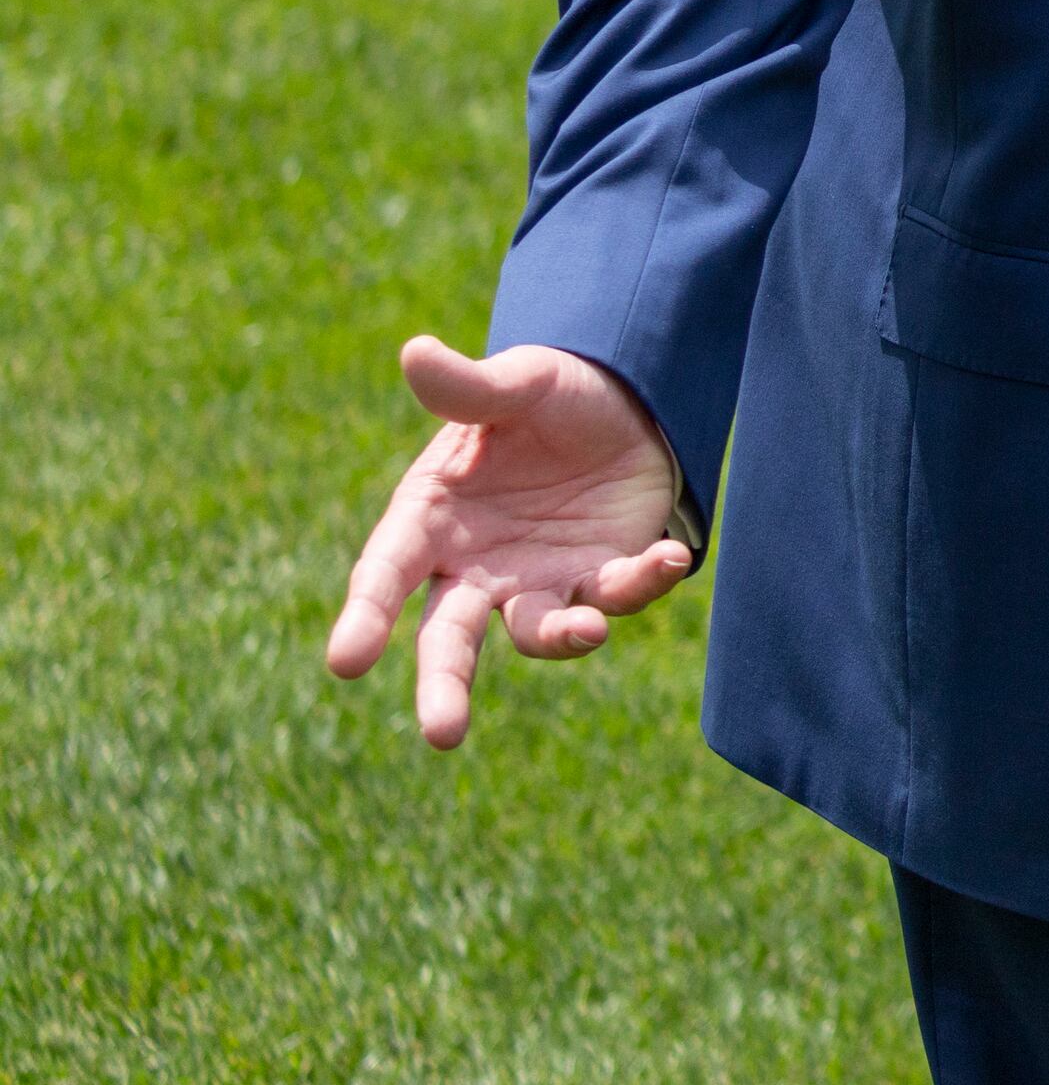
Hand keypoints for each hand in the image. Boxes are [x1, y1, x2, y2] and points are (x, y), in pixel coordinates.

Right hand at [326, 338, 696, 749]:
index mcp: (431, 519)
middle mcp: (475, 565)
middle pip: (447, 638)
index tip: (345, 661)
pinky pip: (617, 594)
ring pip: (536, 632)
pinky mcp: (602, 576)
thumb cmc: (549, 395)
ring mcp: (538, 579)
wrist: (625, 400)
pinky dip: (640, 584)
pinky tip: (668, 557)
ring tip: (588, 627)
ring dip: (560, 636)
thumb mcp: (514, 383)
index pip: (387, 574)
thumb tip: (415, 350)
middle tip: (443, 733)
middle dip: (443, 685)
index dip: (364, 615)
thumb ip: (467, 386)